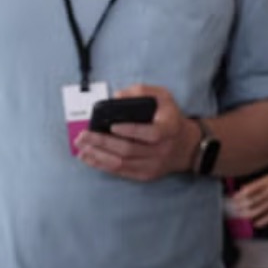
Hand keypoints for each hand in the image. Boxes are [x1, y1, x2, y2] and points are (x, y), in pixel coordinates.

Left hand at [74, 84, 191, 181]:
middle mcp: (162, 150)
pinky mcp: (145, 175)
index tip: (112, 126)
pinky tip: (88, 157)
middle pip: (128, 150)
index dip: (130, 131)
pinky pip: (120, 172)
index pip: (150, 134)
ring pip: (121, 163)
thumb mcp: (163, 98)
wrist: (186, 146)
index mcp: (169, 129)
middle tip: (83, 135)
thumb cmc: (170, 118)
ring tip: (81, 146)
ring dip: (97, 155)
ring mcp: (153, 165)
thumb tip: (116, 97)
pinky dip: (102, 165)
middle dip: (102, 142)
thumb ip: (142, 92)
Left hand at [228, 171, 267, 229]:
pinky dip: (262, 221)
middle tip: (235, 209)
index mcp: (267, 181)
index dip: (240, 196)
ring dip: (248, 214)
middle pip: (252, 201)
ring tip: (242, 216)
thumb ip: (257, 184)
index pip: (249, 190)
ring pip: (259, 210)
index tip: (234, 199)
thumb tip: (243, 190)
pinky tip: (255, 224)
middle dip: (241, 206)